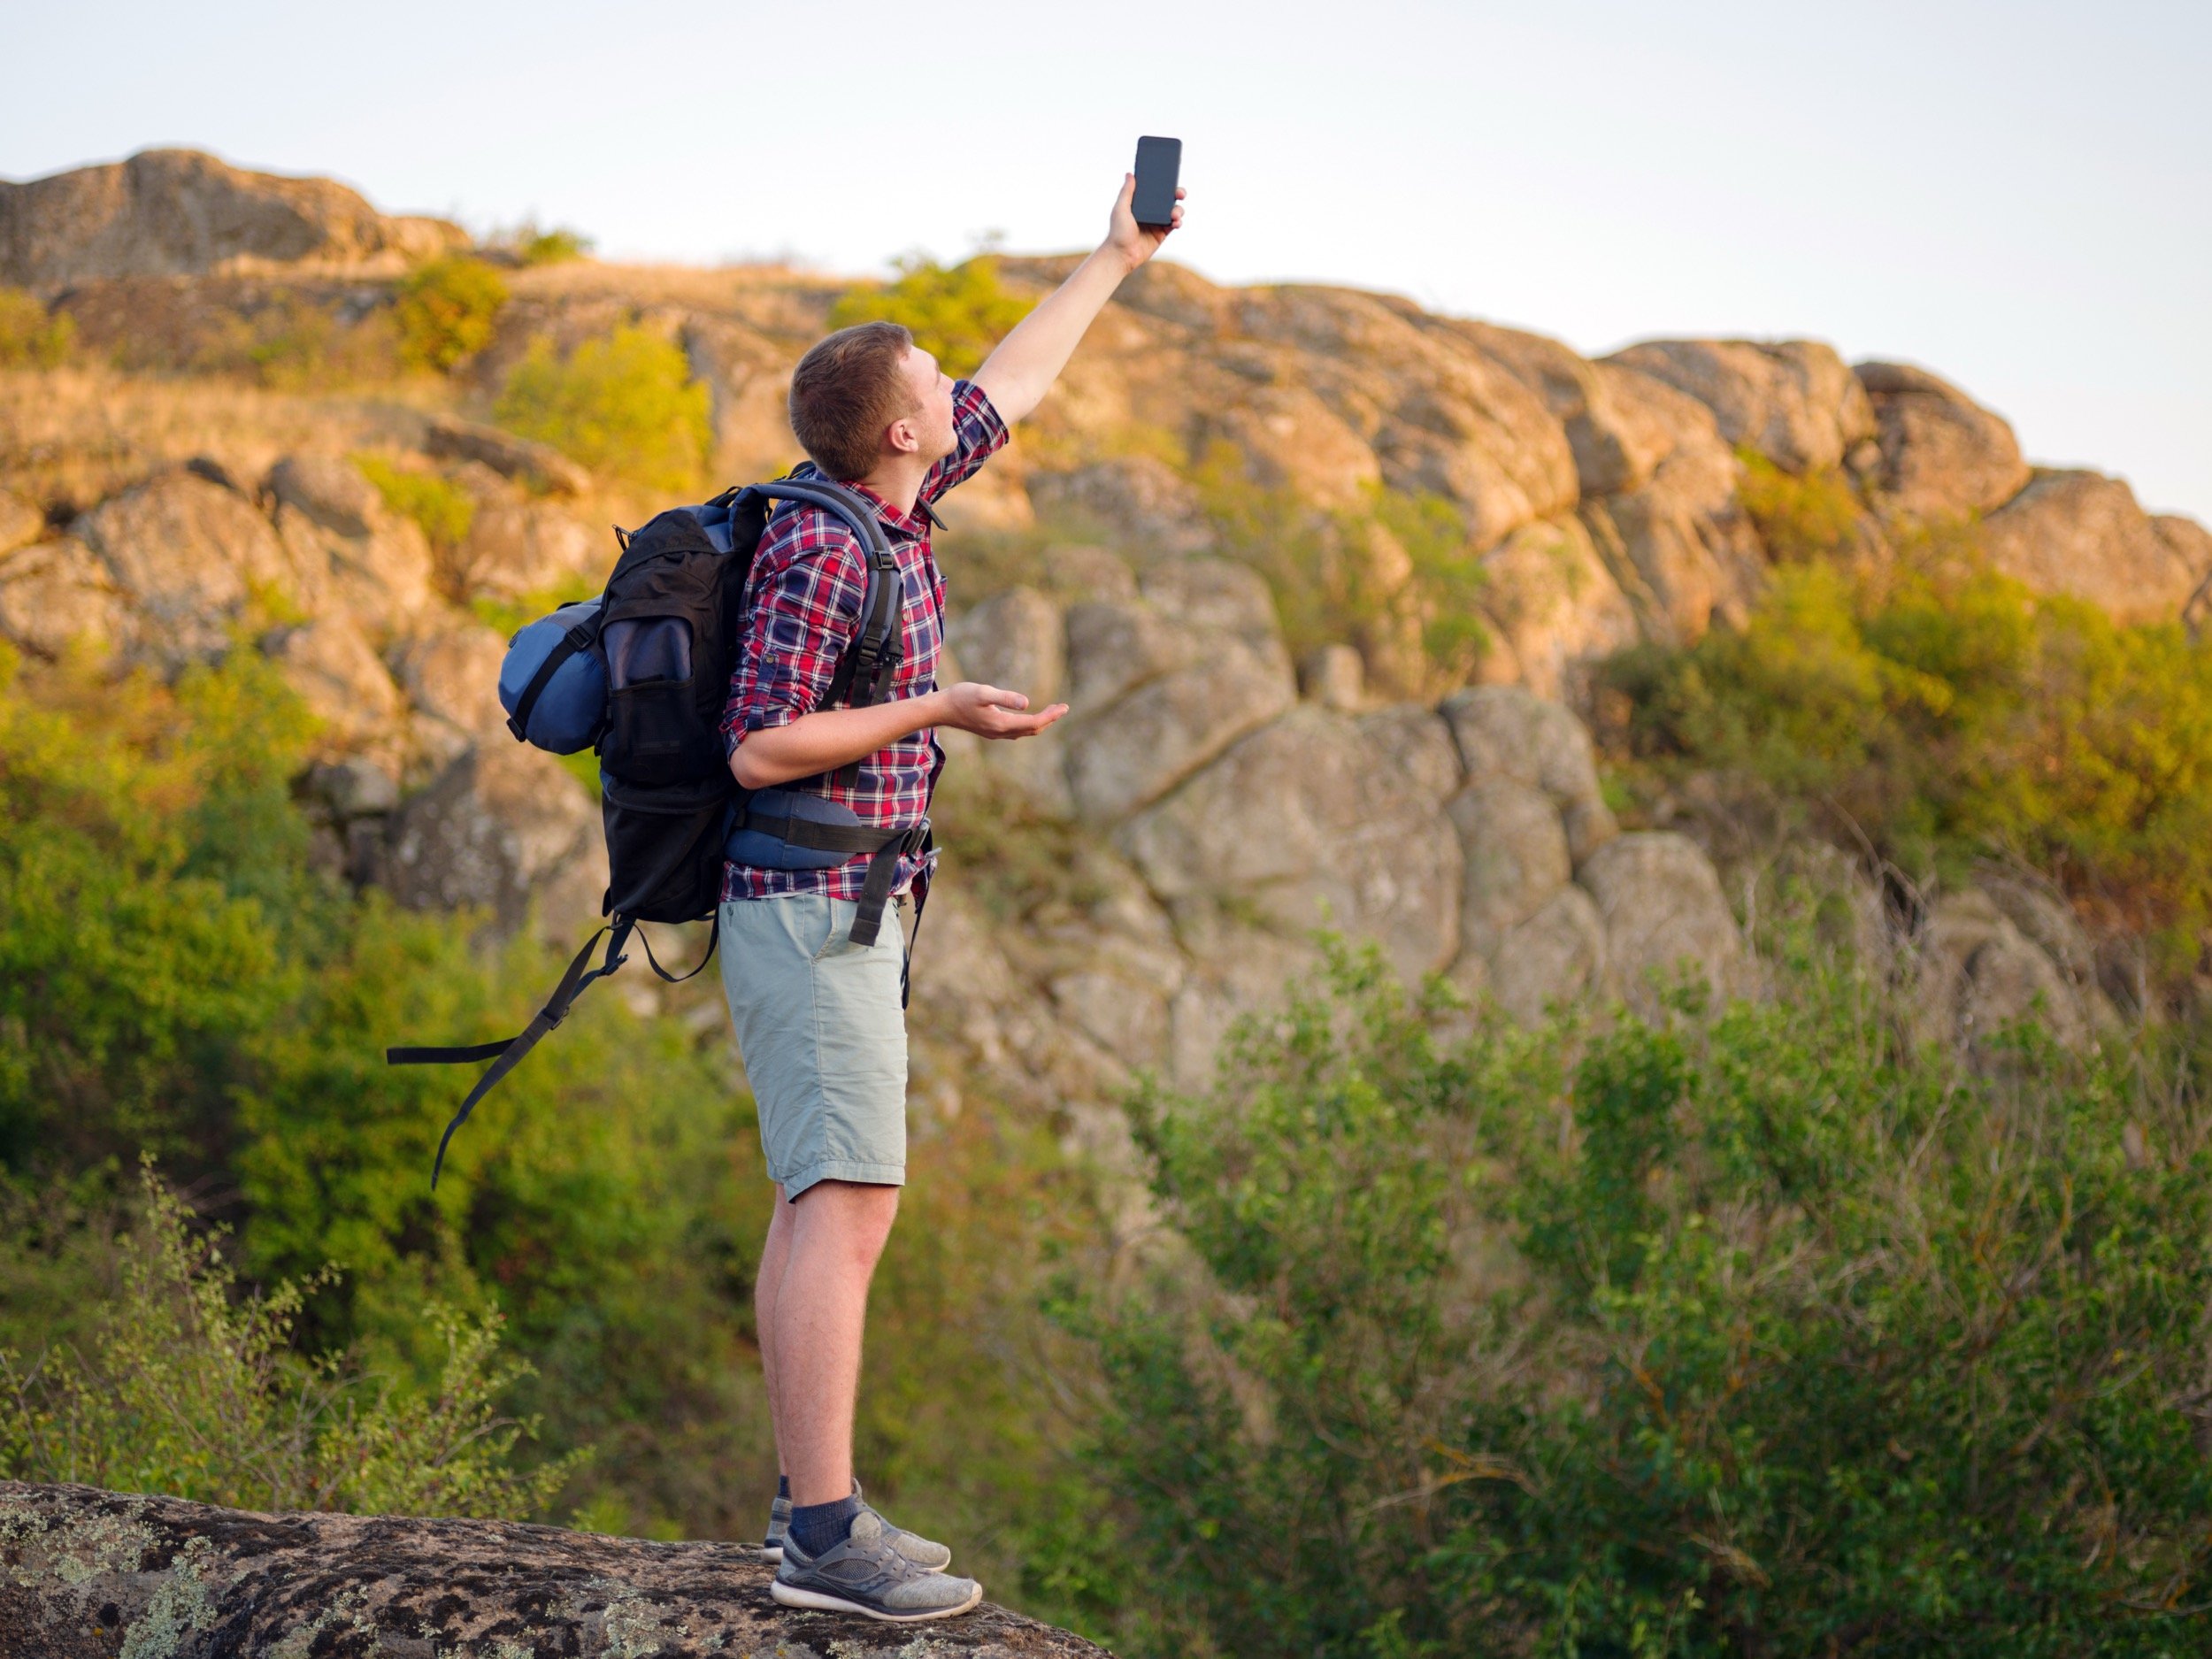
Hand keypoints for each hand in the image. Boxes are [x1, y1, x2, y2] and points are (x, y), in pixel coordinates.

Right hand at [934, 681, 1068, 739]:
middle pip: (1032, 729)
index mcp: (1002, 724)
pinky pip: (1016, 731)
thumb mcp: (983, 693)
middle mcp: (1001, 732)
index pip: (1034, 722)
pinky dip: (1028, 724)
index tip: (1064, 707)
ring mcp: (995, 734)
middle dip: (1049, 719)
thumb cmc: (960, 697)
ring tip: (1052, 711)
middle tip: (1063, 708)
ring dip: (1040, 723)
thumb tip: (1027, 703)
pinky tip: (1029, 717)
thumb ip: (1005, 697)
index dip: (1051, 716)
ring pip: (1025, 732)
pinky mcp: (990, 730)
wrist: (940, 710)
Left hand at [1104, 173, 1185, 272]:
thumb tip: (1130, 174)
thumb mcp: (1120, 208)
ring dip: (1178, 210)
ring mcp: (1157, 222)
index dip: (1164, 183)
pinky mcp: (1162, 234)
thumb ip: (1127, 192)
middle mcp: (1149, 211)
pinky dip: (1178, 222)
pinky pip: (1173, 224)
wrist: (1122, 255)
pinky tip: (1176, 222)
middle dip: (1176, 194)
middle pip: (1167, 198)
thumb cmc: (1117, 232)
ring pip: (1173, 211)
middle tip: (1180, 193)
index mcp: (1140, 202)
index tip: (1171, 178)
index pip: (1154, 189)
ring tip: (1175, 214)